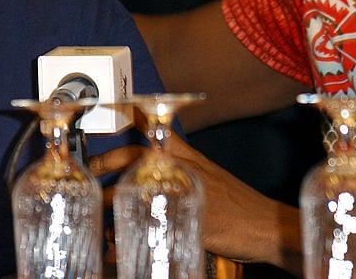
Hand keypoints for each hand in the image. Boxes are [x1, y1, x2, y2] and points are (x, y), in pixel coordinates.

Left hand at [90, 128, 302, 271]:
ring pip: (133, 185)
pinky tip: (113, 244)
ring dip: (108, 198)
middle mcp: (183, 168)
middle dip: (107, 160)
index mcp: (189, 156)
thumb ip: (184, 171)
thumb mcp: (210, 177)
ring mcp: (181, 190)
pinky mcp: (183, 217)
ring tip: (95, 211)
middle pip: (136, 153)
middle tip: (90, 168)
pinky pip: (143, 222)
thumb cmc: (239, 204)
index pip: (157, 127)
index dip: (133, 115)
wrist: (265, 224)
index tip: (112, 110)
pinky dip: (123, 235)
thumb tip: (154, 177)